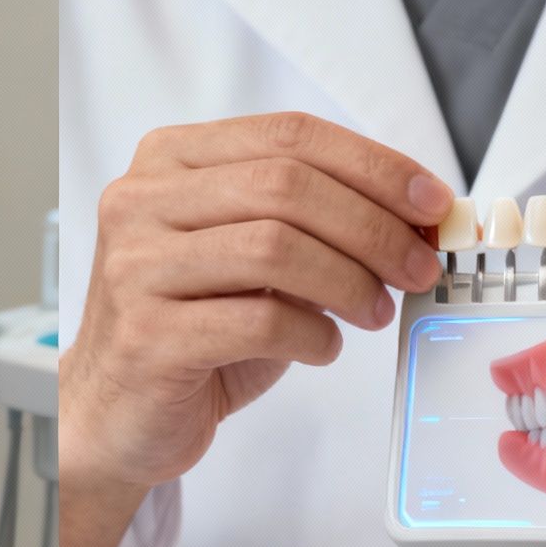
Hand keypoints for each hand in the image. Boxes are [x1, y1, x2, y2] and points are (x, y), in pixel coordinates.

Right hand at [62, 111, 450, 492]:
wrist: (116, 411)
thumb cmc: (193, 327)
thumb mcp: (249, 255)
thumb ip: (309, 220)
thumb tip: (413, 213)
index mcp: (170, 160)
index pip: (288, 135)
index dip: (373, 165)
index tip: (429, 202)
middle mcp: (142, 201)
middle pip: (286, 186)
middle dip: (372, 226)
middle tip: (417, 266)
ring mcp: (136, 266)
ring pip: (275, 248)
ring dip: (349, 281)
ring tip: (374, 311)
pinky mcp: (147, 335)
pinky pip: (259, 322)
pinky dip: (313, 336)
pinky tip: (323, 348)